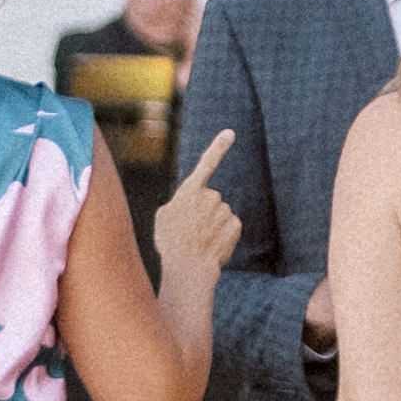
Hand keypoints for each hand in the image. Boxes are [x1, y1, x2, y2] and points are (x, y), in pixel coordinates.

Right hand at [153, 130, 237, 296]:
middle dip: (205, 212)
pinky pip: (230, 226)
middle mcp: (210, 196)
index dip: (218, 147)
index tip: (230, 133)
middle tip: (191, 231)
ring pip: (221, 214)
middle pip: (212, 200)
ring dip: (214, 225)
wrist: (187, 267)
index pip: (206, 164)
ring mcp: (224, 210)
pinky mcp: (236, 224)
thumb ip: (179, 203)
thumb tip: (192, 204)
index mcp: (190, 192)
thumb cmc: (171, 243)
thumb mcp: (164, 218)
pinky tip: (212, 245)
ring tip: (200, 240)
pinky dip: (224, 235)